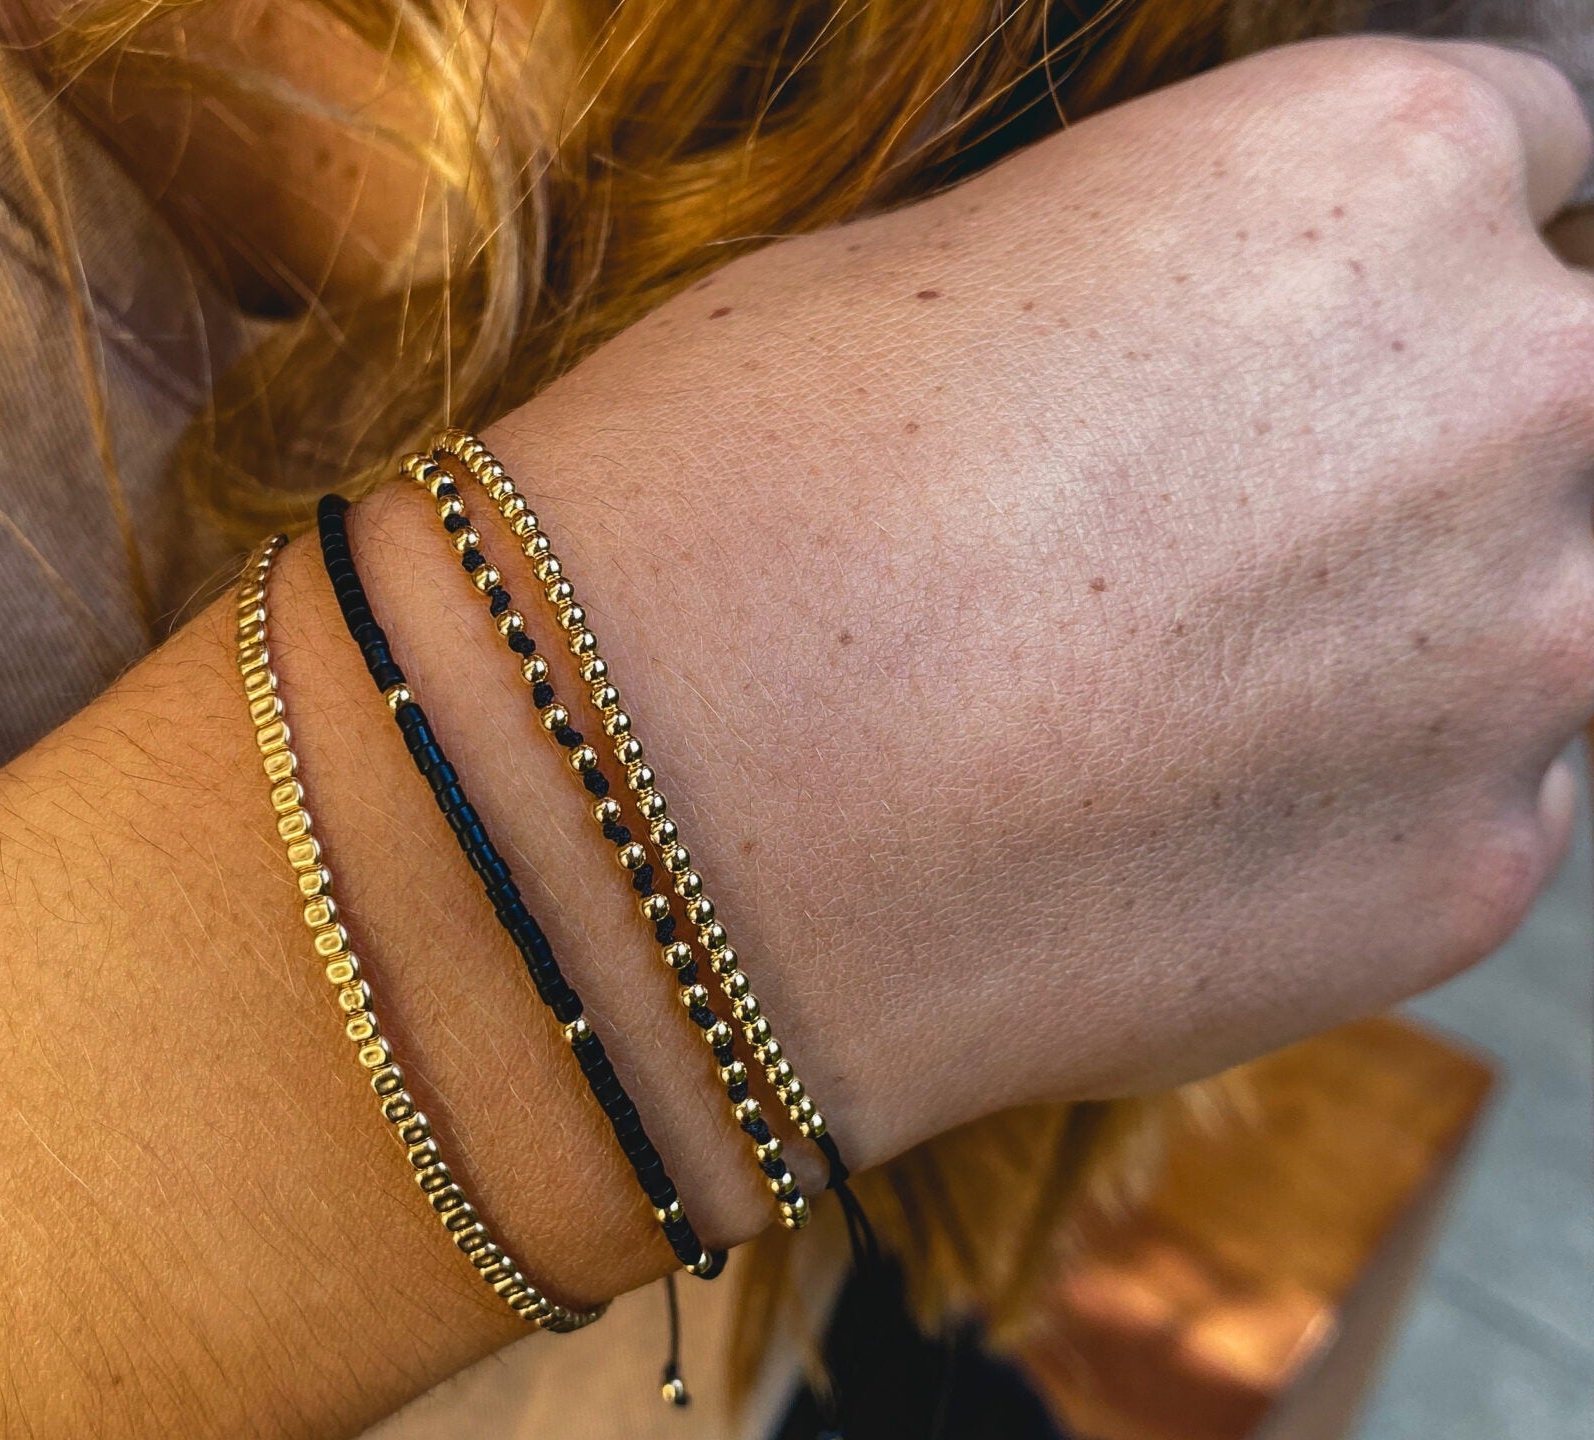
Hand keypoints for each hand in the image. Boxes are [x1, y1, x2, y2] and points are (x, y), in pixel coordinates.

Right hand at [376, 37, 1593, 1172]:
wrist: (643, 809)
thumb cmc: (726, 494)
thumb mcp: (933, 281)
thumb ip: (1161, 281)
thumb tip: (1211, 354)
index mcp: (1374, 167)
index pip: (1512, 151)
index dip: (1380, 253)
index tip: (1303, 336)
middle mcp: (1517, 392)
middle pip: (1561, 396)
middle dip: (1421, 443)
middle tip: (1231, 534)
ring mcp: (1520, 659)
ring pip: (1541, 614)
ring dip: (1411, 634)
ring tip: (1183, 697)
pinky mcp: (1466, 883)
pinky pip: (1476, 803)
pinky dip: (1358, 805)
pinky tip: (1167, 822)